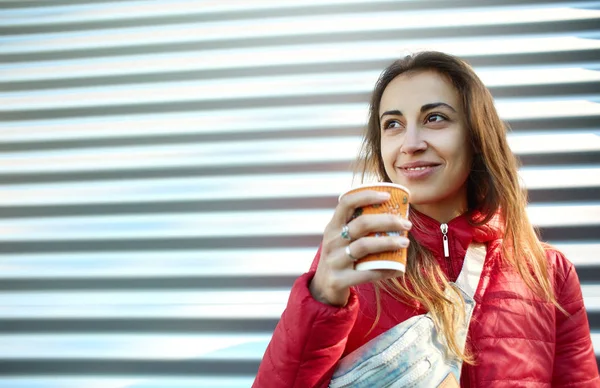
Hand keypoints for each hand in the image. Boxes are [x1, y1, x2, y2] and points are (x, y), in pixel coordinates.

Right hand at [309, 190, 411, 305]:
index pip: (346, 203)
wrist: (323, 289)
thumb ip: (358, 227)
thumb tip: (395, 213)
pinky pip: (366, 273)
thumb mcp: (342, 240)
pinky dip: (384, 270)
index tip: (387, 196)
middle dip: (387, 221)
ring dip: (388, 242)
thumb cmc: (341, 258)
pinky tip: (397, 269)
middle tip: (406, 224)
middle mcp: (331, 241)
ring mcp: (334, 261)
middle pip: (361, 224)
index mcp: (333, 227)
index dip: (366, 196)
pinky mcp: (338, 280)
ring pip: (364, 246)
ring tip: (405, 242)